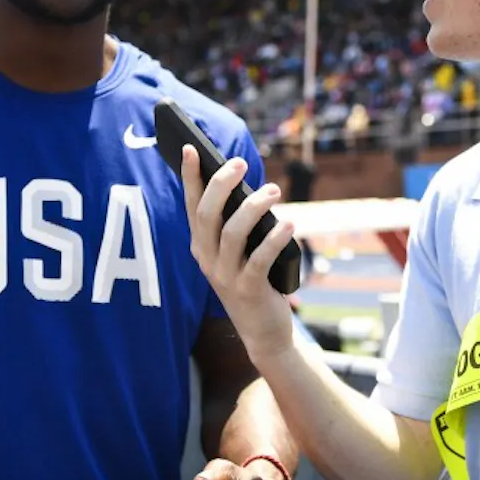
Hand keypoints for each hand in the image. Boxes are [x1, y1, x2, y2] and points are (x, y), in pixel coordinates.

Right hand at [181, 146, 295, 364]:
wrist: (262, 330)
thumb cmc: (254, 280)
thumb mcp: (239, 252)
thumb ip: (237, 224)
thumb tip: (249, 187)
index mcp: (201, 246)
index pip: (192, 205)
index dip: (190, 177)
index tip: (190, 148)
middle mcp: (207, 260)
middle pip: (207, 215)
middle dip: (220, 184)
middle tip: (239, 163)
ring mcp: (225, 276)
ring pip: (232, 234)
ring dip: (253, 207)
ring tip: (273, 191)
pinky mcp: (248, 290)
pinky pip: (259, 260)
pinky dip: (274, 240)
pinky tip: (288, 225)